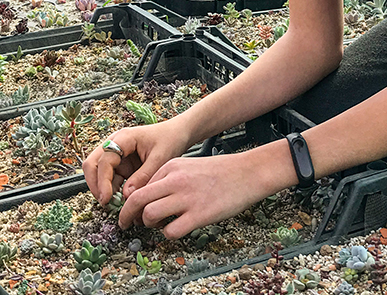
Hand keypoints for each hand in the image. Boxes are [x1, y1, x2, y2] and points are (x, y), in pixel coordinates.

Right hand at [82, 118, 190, 204]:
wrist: (178, 134)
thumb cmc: (170, 140)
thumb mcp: (160, 158)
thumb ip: (143, 176)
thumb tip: (126, 196)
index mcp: (124, 138)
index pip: (104, 160)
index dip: (102, 181)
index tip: (107, 198)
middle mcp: (115, 144)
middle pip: (92, 164)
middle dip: (95, 185)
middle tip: (105, 203)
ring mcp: (117, 155)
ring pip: (98, 173)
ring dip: (103, 189)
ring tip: (115, 205)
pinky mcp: (121, 165)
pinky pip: (109, 179)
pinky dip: (111, 190)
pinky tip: (121, 201)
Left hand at [117, 151, 269, 238]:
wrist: (246, 173)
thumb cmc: (220, 171)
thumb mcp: (189, 166)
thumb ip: (169, 179)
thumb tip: (150, 199)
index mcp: (171, 166)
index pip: (140, 185)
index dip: (132, 201)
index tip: (133, 211)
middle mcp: (175, 180)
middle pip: (136, 200)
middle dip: (126, 215)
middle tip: (126, 224)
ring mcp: (186, 198)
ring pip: (149, 215)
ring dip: (148, 224)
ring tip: (157, 225)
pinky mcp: (199, 215)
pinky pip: (170, 231)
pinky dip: (168, 234)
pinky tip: (177, 228)